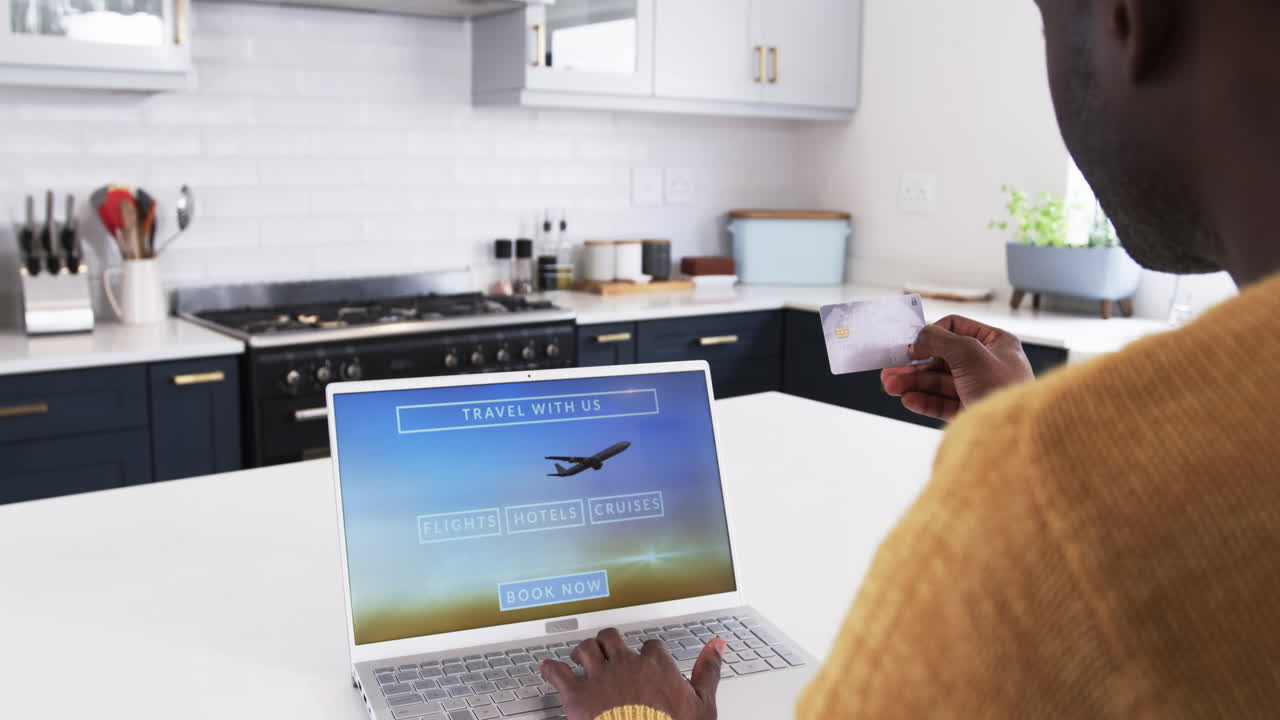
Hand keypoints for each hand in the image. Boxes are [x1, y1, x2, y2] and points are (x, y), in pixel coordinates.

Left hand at [539, 628, 724, 719]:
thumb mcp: (703, 705)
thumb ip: (709, 671)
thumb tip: (718, 646)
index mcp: (655, 664)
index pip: (650, 647)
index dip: (646, 654)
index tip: (645, 661)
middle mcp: (625, 664)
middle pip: (612, 638)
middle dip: (608, 643)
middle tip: (606, 651)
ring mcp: (599, 678)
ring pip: (585, 648)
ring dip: (581, 652)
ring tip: (578, 657)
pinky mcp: (576, 695)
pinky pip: (557, 672)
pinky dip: (550, 668)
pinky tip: (548, 669)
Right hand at [880, 315, 1033, 420]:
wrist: (1012, 436)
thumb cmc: (1004, 389)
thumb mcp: (970, 353)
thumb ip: (939, 339)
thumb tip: (918, 338)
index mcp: (996, 343)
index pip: (956, 327)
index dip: (932, 334)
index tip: (912, 346)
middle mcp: (987, 364)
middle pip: (941, 358)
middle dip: (914, 365)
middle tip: (891, 370)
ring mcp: (977, 389)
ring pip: (938, 382)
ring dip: (913, 383)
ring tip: (891, 387)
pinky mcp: (969, 411)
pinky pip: (941, 403)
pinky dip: (923, 400)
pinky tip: (908, 400)